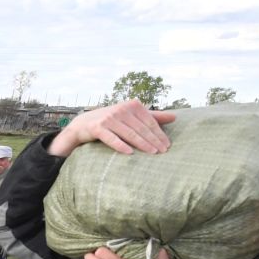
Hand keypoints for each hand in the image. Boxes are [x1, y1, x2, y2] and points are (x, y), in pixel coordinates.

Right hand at [49, 101, 176, 157]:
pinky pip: (111, 138)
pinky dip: (121, 145)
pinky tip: (130, 153)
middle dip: (153, 140)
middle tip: (163, 152)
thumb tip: (174, 117)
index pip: (149, 121)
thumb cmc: (112, 121)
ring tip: (152, 153)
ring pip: (129, 133)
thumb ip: (151, 117)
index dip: (159, 134)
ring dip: (142, 144)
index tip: (167, 145)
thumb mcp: (131, 116)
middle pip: (141, 128)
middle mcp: (121, 109)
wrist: (83, 124)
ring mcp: (109, 118)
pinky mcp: (97, 127)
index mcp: (132, 105)